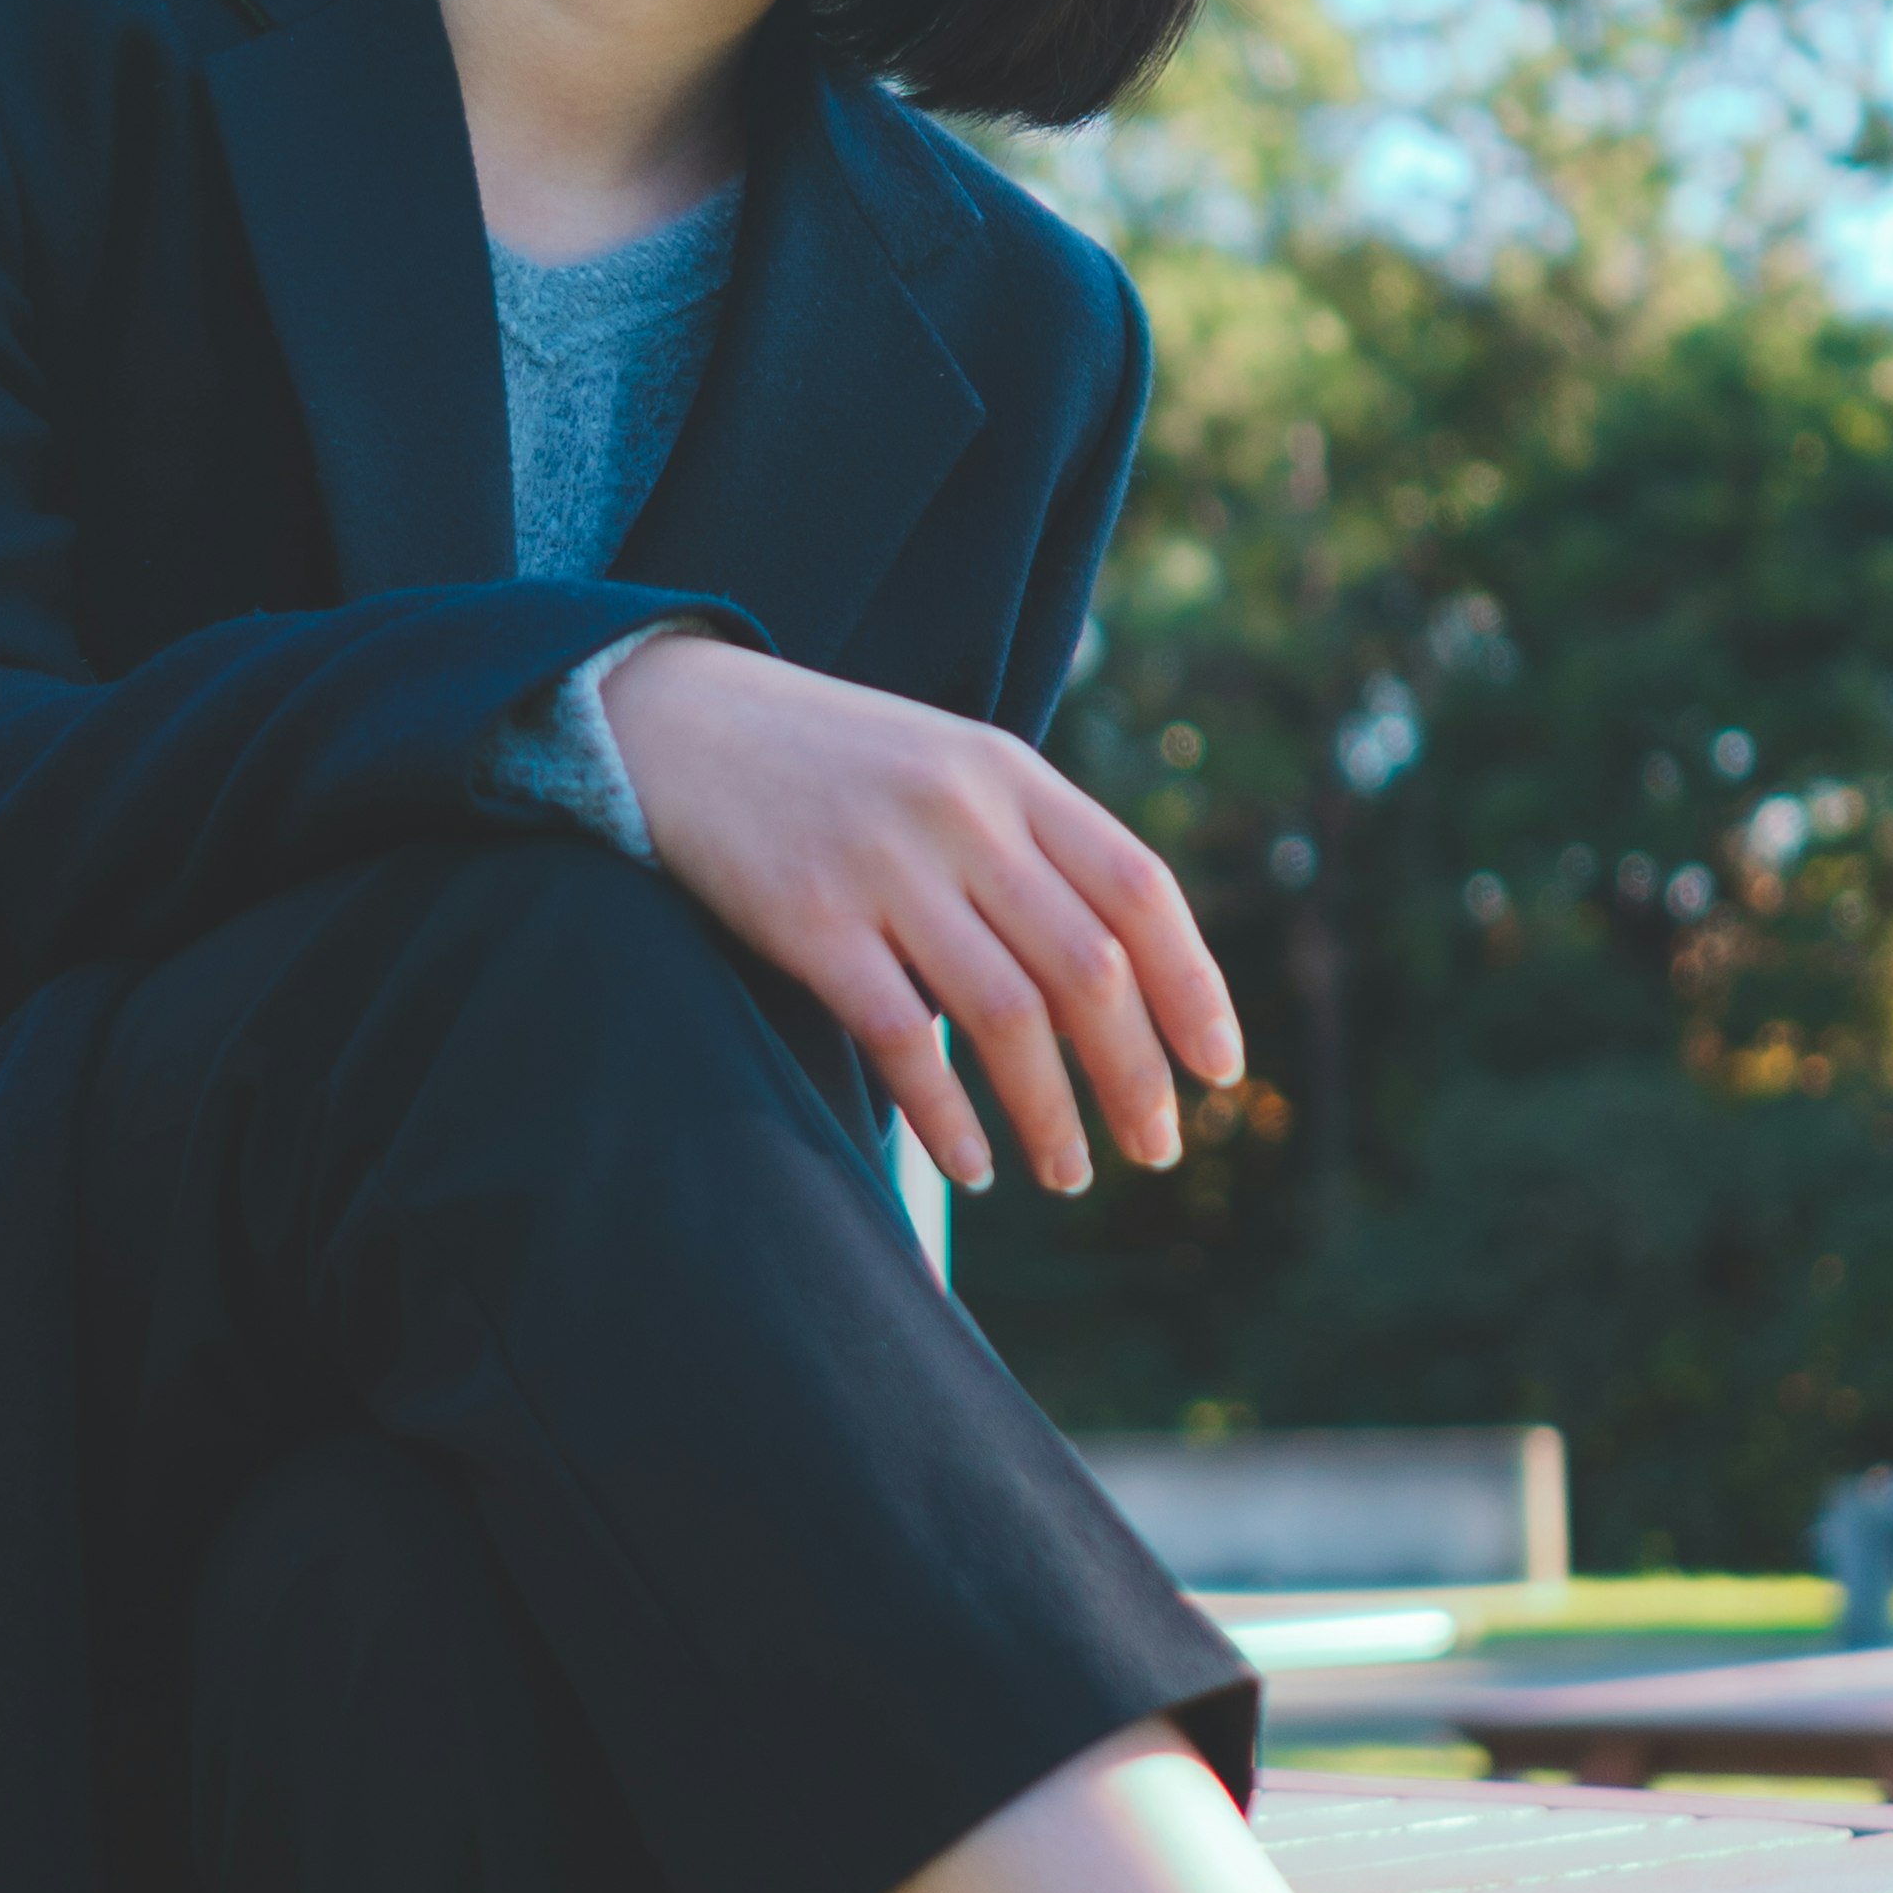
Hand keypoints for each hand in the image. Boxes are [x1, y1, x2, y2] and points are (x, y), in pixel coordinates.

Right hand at [598, 635, 1240, 1195]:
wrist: (674, 719)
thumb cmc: (828, 767)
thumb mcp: (947, 771)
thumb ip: (1030, 850)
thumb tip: (1118, 984)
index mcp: (1011, 775)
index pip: (1140, 890)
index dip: (1194, 987)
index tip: (1219, 1072)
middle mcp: (962, 814)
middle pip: (1089, 968)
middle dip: (1136, 1076)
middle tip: (1156, 1149)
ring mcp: (884, 864)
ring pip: (1007, 1014)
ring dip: (1052, 1113)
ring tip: (1069, 1173)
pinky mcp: (806, 916)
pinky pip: (898, 1036)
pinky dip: (948, 1114)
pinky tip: (971, 1164)